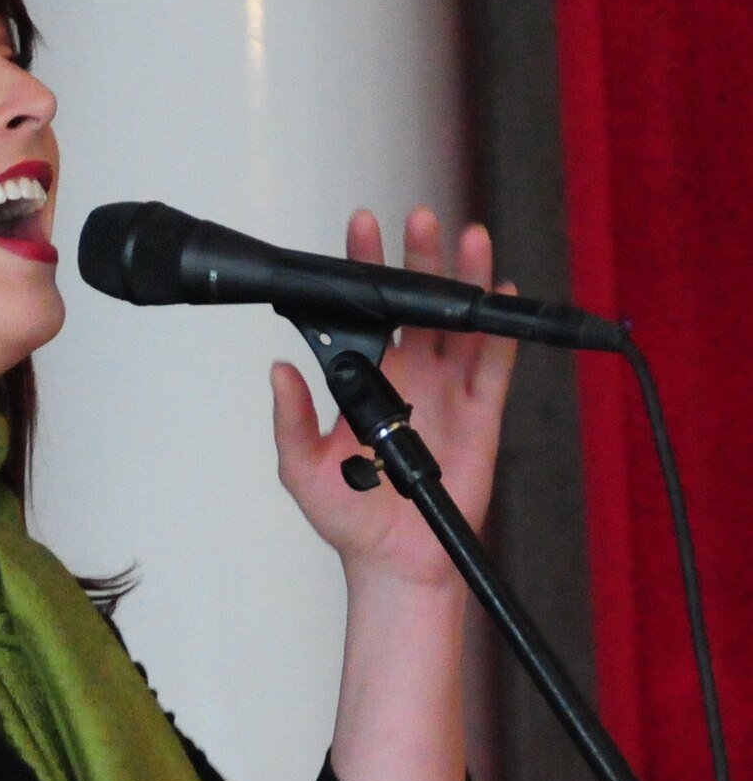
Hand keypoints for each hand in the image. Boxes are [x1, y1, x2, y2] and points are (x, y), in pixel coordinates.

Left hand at [271, 206, 515, 592]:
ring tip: (467, 238)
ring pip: (461, 322)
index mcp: (367, 377)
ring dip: (465, 280)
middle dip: (420, 258)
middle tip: (420, 219)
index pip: (365, 310)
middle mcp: (410, 373)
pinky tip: (502, 295)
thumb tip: (277, 372)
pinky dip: (501, 331)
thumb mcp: (301, 469)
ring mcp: (448, 390)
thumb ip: (291, 420)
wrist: (394, 561)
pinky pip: (495, 364)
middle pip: (418, 302)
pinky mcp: (481, 413)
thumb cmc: (349, 518)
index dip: (364, 268)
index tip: (362, 228)